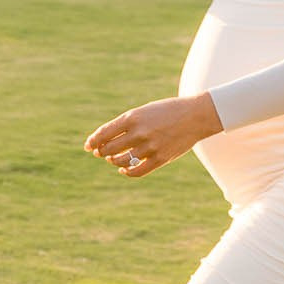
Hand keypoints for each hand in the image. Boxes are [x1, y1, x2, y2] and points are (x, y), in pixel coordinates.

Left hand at [84, 92, 220, 180]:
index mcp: (133, 117)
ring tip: (112, 159)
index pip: (104, 133)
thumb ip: (127, 123)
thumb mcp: (144, 111)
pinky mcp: (160, 159)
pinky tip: (123, 170)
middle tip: (100, 152)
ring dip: (113, 161)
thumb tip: (107, 138)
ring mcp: (149, 147)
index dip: (93, 141)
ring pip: (121, 160)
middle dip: (101, 151)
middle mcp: (139, 132)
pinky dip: (127, 172)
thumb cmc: (167, 111)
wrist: (195, 116)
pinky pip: (137, 171)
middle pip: (109, 148)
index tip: (88, 146)